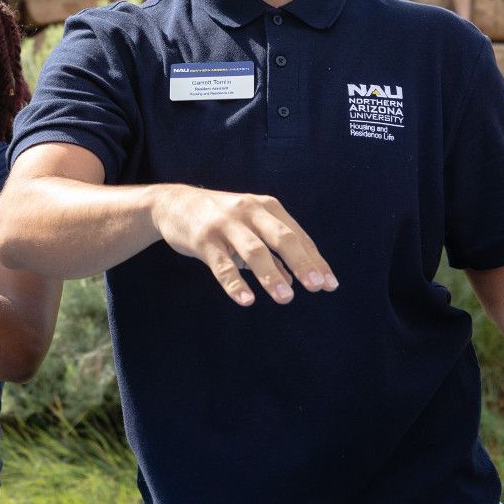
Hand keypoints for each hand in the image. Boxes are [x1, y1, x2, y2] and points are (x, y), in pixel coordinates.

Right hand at [151, 185, 336, 306]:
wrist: (174, 204)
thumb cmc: (221, 220)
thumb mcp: (250, 229)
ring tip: (285, 298)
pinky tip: (247, 300)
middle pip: (282, 238)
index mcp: (267, 207)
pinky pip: (221, 264)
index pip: (297, 236)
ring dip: (271, 275)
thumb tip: (292, 281)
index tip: (330, 284)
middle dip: (301, 263)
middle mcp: (249, 211)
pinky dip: (235, 283)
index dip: (314, 260)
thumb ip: (272, 253)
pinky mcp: (203, 239)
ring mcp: (225, 224)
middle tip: (316, 287)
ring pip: (253, 250)